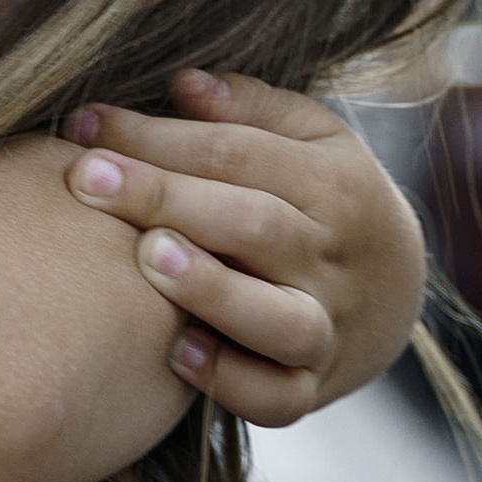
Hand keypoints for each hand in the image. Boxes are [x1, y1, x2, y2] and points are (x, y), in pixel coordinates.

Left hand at [60, 69, 423, 427]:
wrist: (398, 292)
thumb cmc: (324, 197)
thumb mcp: (311, 138)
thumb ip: (251, 109)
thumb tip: (185, 83)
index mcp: (333, 183)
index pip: (236, 153)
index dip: (156, 136)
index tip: (83, 123)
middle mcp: (334, 258)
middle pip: (250, 223)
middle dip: (163, 196)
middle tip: (85, 178)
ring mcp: (328, 327)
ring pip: (277, 318)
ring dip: (209, 289)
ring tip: (147, 257)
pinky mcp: (314, 387)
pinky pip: (277, 398)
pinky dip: (230, 382)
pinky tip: (176, 354)